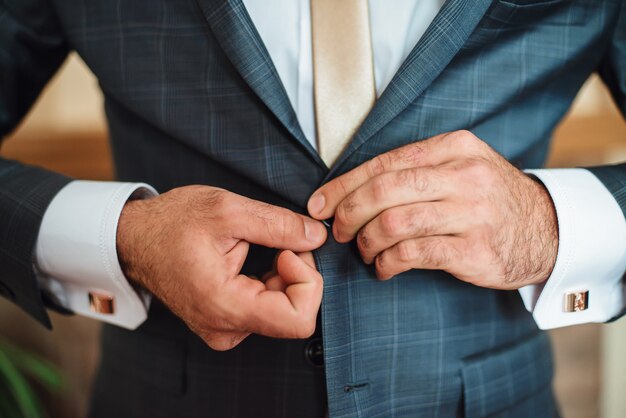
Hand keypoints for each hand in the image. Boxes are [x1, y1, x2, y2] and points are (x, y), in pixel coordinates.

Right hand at [117, 185, 326, 349]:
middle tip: (281, 241)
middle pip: (294, 314)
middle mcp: (225, 329)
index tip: (289, 251)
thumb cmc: (172, 223)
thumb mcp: (228, 210)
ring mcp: (225, 329)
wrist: (136, 238)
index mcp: (223, 306)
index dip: (308, 282)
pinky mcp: (227, 322)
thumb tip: (318, 236)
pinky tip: (255, 260)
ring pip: (285, 311)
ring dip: (286, 276)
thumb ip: (279, 225)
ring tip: (262, 247)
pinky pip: (269, 309)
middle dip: (298, 273)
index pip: (298, 320)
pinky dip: (273, 282)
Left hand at [307, 130, 557, 289]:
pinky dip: (388, 263)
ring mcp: (472, 214)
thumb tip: (352, 188)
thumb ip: (416, 169)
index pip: (384, 163)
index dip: (344, 185)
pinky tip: (384, 267)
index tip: (319, 203)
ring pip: (394, 223)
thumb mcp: (462, 166)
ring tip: (363, 250)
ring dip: (366, 241)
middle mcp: (464, 176)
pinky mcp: (474, 250)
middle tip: (336, 231)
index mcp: (454, 148)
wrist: (547, 229)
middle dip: (348, 213)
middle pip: (384, 190)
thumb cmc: (488, 198)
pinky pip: (413, 254)